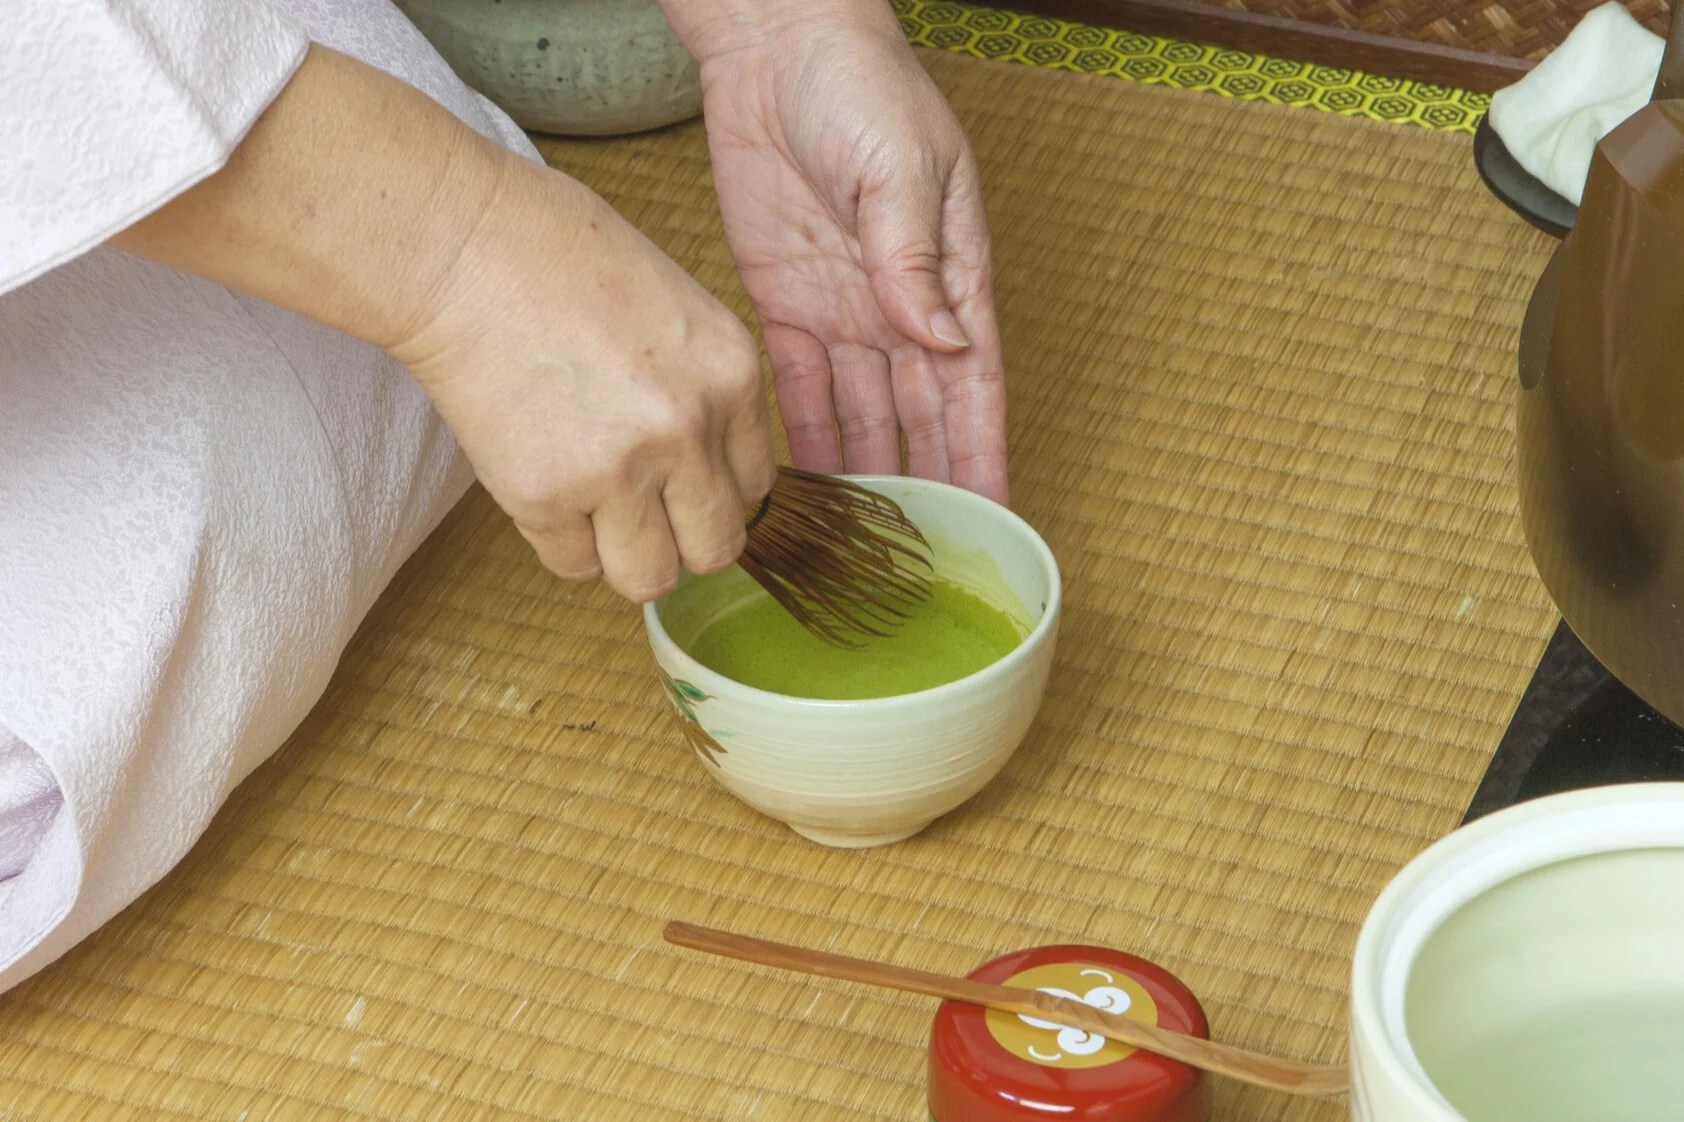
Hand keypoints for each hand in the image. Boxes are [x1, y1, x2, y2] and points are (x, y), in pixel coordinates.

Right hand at [392, 162, 776, 602]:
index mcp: (733, 375)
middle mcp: (688, 431)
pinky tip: (545, 488)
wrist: (465, 248)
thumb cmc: (562, 258)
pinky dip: (561, 543)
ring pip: (649, 577)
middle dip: (682, 540)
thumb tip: (711, 470)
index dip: (716, 491)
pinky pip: (574, 566)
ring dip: (625, 556)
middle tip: (644, 512)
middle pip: (716, 546)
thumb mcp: (679, 312)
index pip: (756, 486)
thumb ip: (707, 390)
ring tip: (594, 514)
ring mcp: (618, 471)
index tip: (684, 483)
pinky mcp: (544, 497)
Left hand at [668, 1, 1008, 503]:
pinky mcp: (783, 307)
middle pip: (920, 418)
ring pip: (861, 416)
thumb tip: (941, 340)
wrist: (775, 50)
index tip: (994, 517)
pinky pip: (798, 390)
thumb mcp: (904, 166)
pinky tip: (803, 491)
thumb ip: (916, 257)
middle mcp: (900, 308)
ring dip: (865, 479)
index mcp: (952, 276)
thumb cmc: (861, 86)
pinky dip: (804, 440)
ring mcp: (842, 312)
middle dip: (928, 488)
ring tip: (862, 549)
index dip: (984, 453)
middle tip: (926, 563)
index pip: (975, 386)